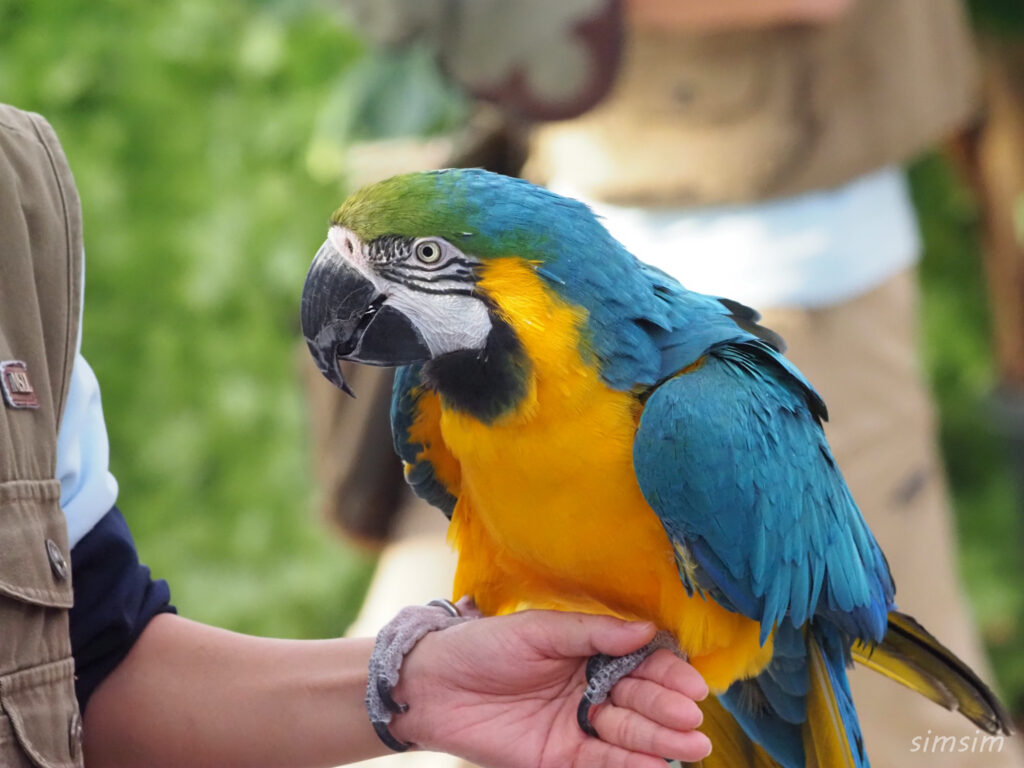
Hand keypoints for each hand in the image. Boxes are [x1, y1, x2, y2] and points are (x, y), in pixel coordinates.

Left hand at [389, 608, 711, 766]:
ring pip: (627, 734)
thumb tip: (646, 630)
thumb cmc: (483, 646)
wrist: (433, 686)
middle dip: (667, 708)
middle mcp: (589, 688)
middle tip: (690, 716)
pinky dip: (630, 765)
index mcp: (588, 652)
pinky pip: (602, 763)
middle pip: (639, 699)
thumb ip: (592, 632)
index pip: (639, 662)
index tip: (692, 683)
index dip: (667, 673)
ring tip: (692, 744)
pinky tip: (658, 764)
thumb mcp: (538, 630)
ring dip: (659, 740)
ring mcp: (577, 724)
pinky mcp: (561, 757)